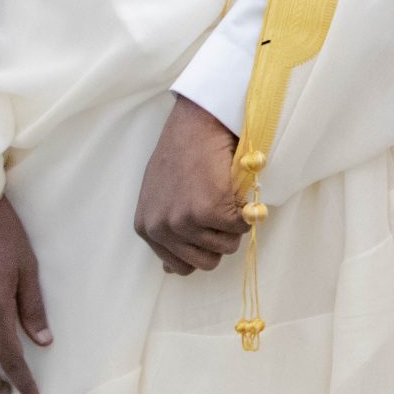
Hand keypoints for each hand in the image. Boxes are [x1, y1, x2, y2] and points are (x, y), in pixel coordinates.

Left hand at [134, 96, 247, 274]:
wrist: (198, 122)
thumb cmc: (182, 152)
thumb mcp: (159, 195)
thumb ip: (164, 229)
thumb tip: (170, 271)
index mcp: (146, 228)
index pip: (179, 267)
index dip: (201, 248)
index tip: (208, 226)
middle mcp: (161, 229)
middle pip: (205, 263)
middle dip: (219, 239)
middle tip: (220, 209)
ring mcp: (184, 221)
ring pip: (226, 246)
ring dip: (234, 224)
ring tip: (225, 194)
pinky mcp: (209, 211)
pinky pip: (241, 227)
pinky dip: (246, 211)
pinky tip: (235, 189)